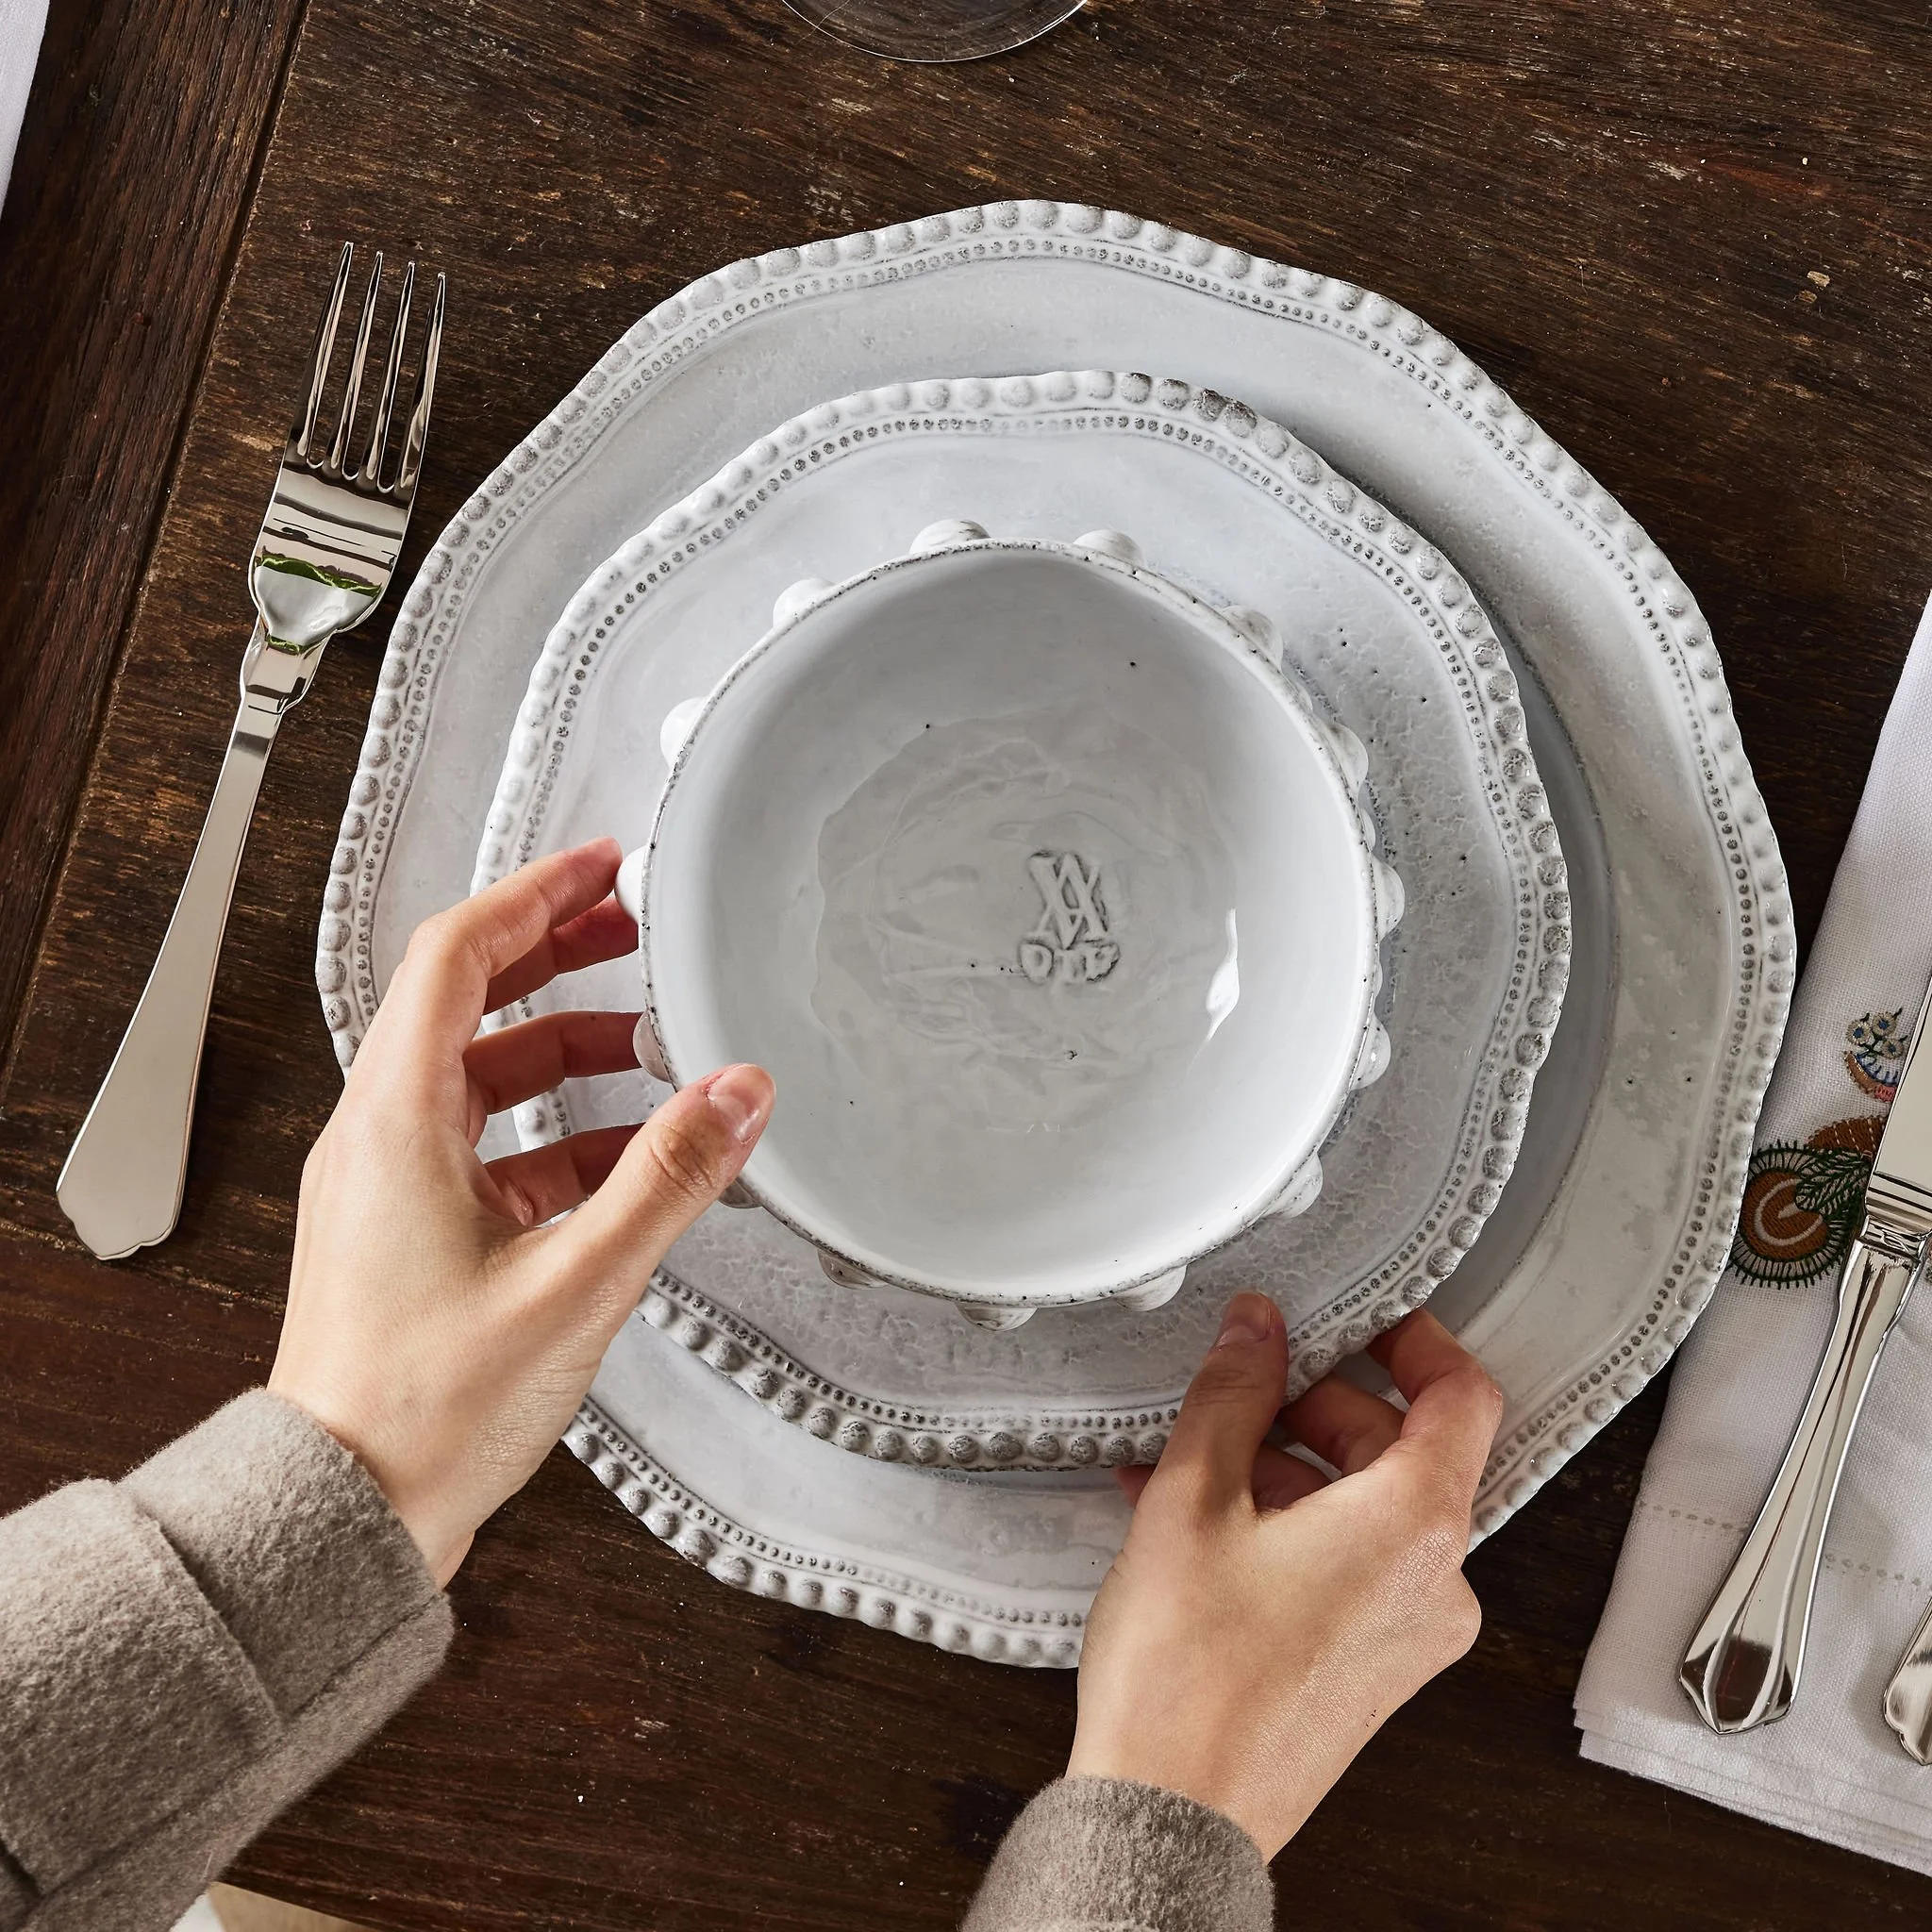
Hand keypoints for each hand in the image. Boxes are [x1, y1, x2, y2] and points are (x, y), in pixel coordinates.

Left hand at [270, 837, 772, 1584]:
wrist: (344, 1515)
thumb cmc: (424, 1409)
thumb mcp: (576, 1281)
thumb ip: (668, 1175)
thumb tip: (736, 1091)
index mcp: (398, 1121)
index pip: (457, 955)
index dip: (534, 894)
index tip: (600, 865)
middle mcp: (382, 1138)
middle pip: (468, 1003)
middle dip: (556, 956)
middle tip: (632, 931)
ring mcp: (391, 1187)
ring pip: (483, 1078)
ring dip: (567, 1050)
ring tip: (651, 1048)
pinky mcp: (411, 1235)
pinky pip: (491, 1149)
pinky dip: (560, 1132)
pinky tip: (629, 1158)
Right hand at [1068, 1294, 1501, 1858]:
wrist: (1175, 1816)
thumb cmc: (1188, 1681)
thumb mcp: (1193, 1499)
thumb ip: (1232, 1394)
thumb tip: (1256, 1331)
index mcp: (1413, 1528)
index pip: (1461, 1397)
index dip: (1414, 1341)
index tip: (1366, 1320)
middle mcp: (1435, 1583)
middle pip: (1403, 1451)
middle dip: (1318, 1407)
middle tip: (1243, 1393)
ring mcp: (1408, 1635)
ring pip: (1367, 1510)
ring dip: (1288, 1470)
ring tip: (1193, 1465)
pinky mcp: (1372, 1671)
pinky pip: (1349, 1567)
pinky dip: (1289, 1529)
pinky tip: (1201, 1524)